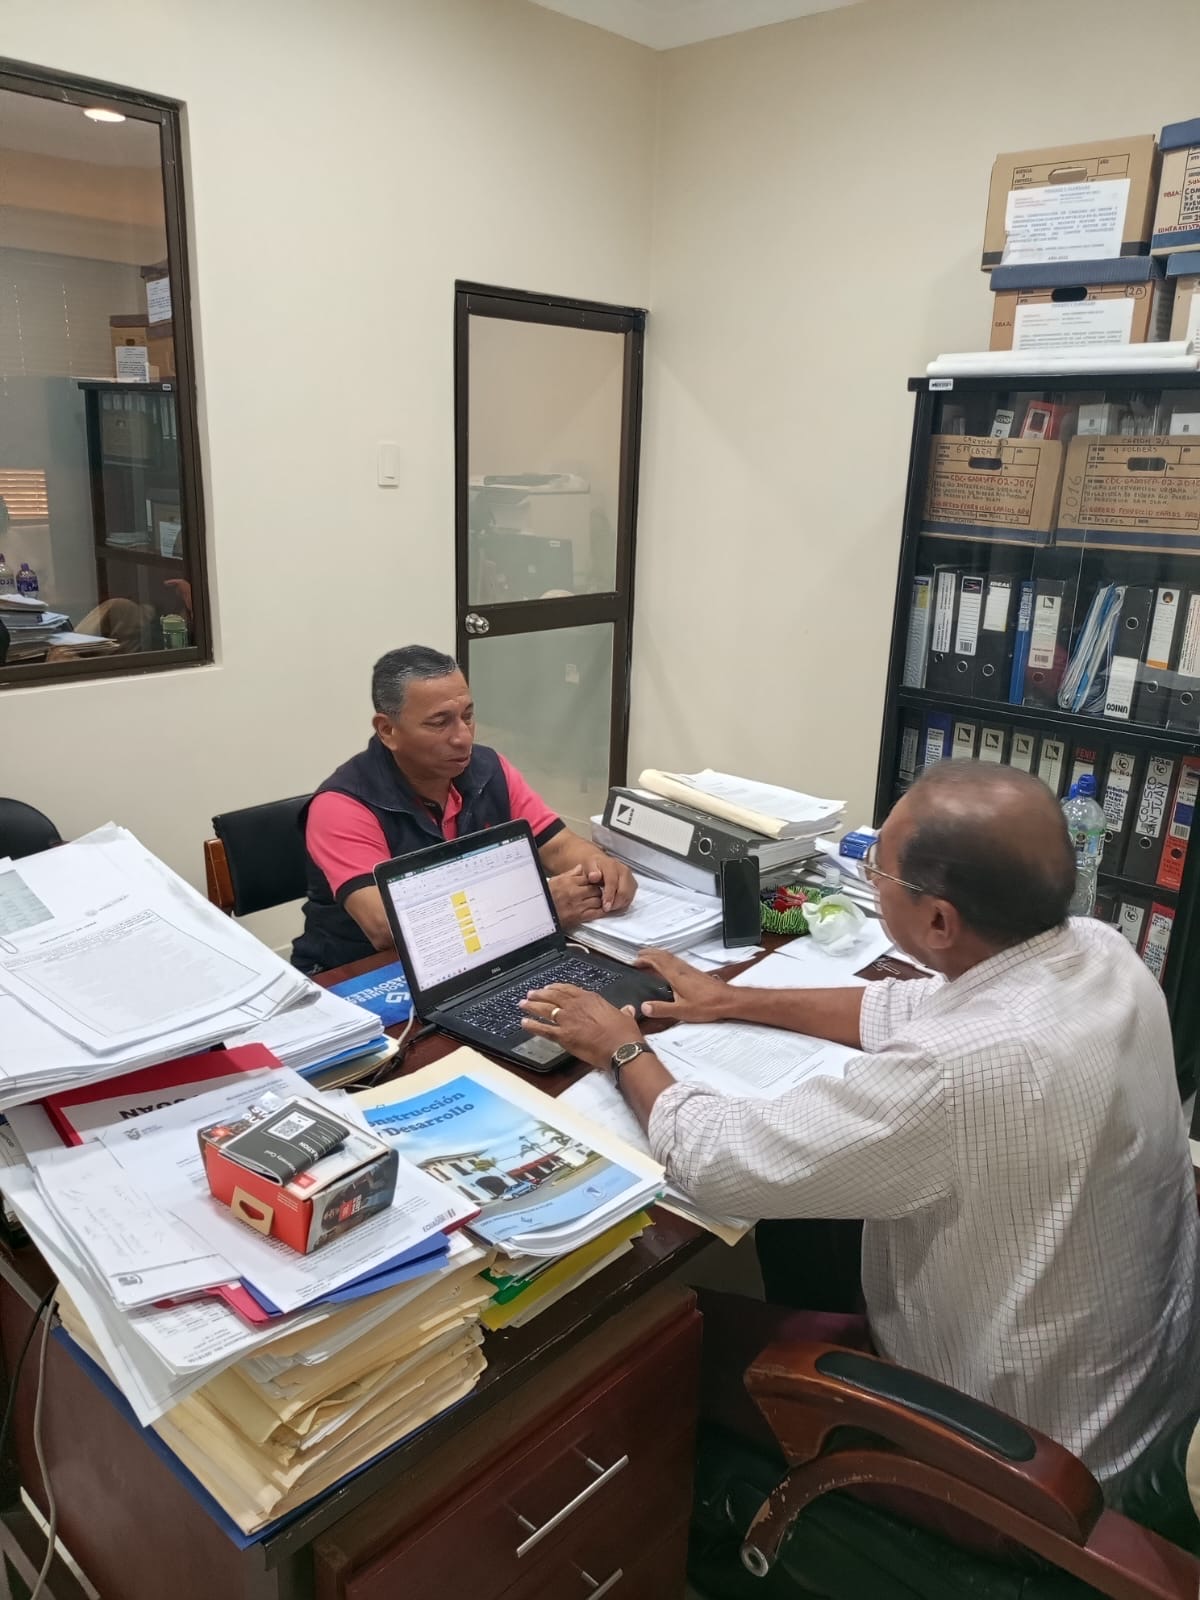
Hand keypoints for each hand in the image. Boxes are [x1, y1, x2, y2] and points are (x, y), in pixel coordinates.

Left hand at [520, 983, 643, 1070]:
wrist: (622, 1048)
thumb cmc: (624, 1034)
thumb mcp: (625, 1017)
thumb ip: (623, 1011)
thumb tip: (627, 1008)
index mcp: (590, 999)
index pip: (568, 989)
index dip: (556, 988)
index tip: (549, 988)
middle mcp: (576, 1006)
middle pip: (553, 996)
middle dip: (540, 994)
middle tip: (531, 994)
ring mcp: (568, 1020)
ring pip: (545, 1009)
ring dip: (532, 1006)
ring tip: (523, 1004)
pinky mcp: (564, 1036)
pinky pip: (544, 1029)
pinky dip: (532, 1026)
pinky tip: (524, 1023)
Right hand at [549, 865, 604, 925]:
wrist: (539, 914)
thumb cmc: (545, 898)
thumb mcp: (555, 881)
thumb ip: (570, 874)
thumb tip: (580, 867)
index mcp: (568, 882)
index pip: (588, 878)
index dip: (592, 881)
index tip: (593, 883)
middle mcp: (574, 892)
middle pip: (595, 888)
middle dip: (597, 891)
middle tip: (596, 893)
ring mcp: (578, 905)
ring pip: (598, 900)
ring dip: (599, 901)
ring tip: (596, 901)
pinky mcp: (579, 917)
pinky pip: (596, 912)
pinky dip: (601, 911)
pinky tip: (600, 909)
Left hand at [583, 854, 636, 914]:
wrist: (599, 863)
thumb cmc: (592, 867)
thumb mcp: (588, 866)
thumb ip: (591, 871)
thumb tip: (594, 877)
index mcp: (612, 865)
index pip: (613, 882)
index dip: (609, 896)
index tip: (604, 906)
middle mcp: (624, 871)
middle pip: (624, 891)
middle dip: (616, 903)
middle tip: (606, 910)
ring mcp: (630, 878)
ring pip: (629, 895)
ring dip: (620, 905)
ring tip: (609, 909)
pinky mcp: (632, 884)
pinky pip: (630, 897)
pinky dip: (623, 904)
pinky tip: (614, 907)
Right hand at [635, 948, 733, 1023]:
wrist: (727, 1000)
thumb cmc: (707, 1005)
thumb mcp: (681, 1011)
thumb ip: (662, 1009)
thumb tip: (644, 1007)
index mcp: (676, 976)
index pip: (657, 962)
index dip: (645, 960)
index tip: (635, 961)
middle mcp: (682, 969)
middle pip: (663, 956)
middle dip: (650, 953)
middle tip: (639, 954)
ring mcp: (689, 970)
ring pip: (671, 957)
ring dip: (658, 954)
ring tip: (650, 956)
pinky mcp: (695, 973)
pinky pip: (677, 961)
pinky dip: (668, 959)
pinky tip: (669, 966)